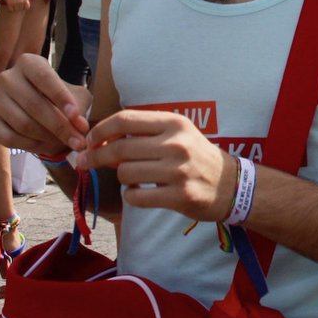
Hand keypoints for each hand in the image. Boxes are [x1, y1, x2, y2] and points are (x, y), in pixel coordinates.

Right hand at [0, 0, 30, 11]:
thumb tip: (24, 1)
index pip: (27, 7)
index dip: (25, 7)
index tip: (23, 7)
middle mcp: (21, 2)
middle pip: (21, 9)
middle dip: (19, 8)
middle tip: (16, 6)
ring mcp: (16, 3)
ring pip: (16, 9)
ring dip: (15, 8)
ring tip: (13, 6)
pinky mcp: (10, 4)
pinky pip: (11, 9)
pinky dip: (10, 8)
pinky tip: (10, 6)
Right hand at [0, 53, 91, 153]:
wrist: (40, 109)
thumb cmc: (60, 99)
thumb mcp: (75, 97)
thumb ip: (79, 108)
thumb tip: (79, 126)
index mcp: (29, 63)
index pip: (44, 78)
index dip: (61, 97)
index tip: (76, 116)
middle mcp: (8, 78)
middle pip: (34, 104)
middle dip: (59, 126)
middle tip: (79, 141)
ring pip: (22, 123)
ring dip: (47, 138)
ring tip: (64, 143)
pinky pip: (8, 137)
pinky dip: (30, 145)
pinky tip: (44, 146)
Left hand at [82, 109, 234, 221]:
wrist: (231, 184)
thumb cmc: (197, 156)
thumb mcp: (177, 134)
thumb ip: (143, 134)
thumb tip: (99, 142)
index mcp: (174, 123)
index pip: (125, 120)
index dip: (100, 131)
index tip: (89, 141)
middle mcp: (176, 144)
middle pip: (120, 149)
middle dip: (96, 157)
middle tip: (86, 162)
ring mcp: (178, 171)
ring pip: (125, 173)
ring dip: (122, 178)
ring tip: (134, 179)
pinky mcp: (179, 195)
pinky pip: (136, 197)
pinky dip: (132, 196)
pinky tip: (142, 193)